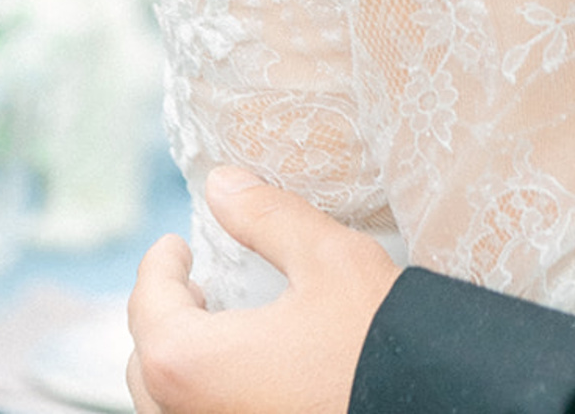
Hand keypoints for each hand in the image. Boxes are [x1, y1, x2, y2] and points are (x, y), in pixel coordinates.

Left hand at [128, 166, 395, 413]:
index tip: (176, 245)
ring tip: (217, 324)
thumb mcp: (326, 259)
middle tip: (195, 281)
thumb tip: (222, 183)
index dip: (159, 266)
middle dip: (163, 316)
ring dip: (179, 360)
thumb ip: (266, 217)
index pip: (148, 306)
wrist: (429, 403)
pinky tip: (244, 369)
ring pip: (166, 402)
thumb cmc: (372, 341)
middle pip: (145, 362)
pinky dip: (202, 391)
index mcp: (189, 363)